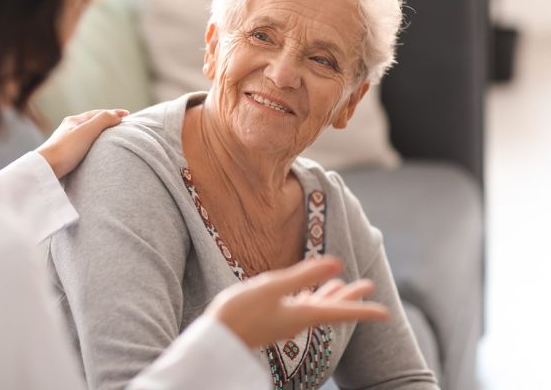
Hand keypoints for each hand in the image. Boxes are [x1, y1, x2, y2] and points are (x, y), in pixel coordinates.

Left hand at [36, 109, 128, 177]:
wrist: (45, 170)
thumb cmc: (65, 150)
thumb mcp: (87, 132)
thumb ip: (103, 121)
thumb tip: (117, 115)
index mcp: (73, 121)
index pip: (97, 113)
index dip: (113, 113)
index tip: (128, 115)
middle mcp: (68, 129)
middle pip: (91, 122)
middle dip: (106, 121)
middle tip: (120, 124)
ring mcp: (65, 142)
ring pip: (86, 134)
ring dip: (99, 133)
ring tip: (110, 137)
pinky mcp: (64, 156)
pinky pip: (83, 145)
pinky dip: (93, 144)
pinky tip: (94, 151)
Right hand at [206, 256, 389, 348]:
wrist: (217, 338)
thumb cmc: (241, 311)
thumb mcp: (272, 287)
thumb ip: (304, 275)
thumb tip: (337, 264)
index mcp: (302, 314)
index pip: (340, 311)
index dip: (363, 310)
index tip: (386, 313)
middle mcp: (298, 320)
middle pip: (332, 308)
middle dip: (351, 296)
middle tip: (369, 285)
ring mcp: (285, 321)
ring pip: (317, 307)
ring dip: (332, 295)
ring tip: (343, 284)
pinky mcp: (273, 318)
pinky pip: (300, 307)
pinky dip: (310, 297)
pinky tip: (307, 293)